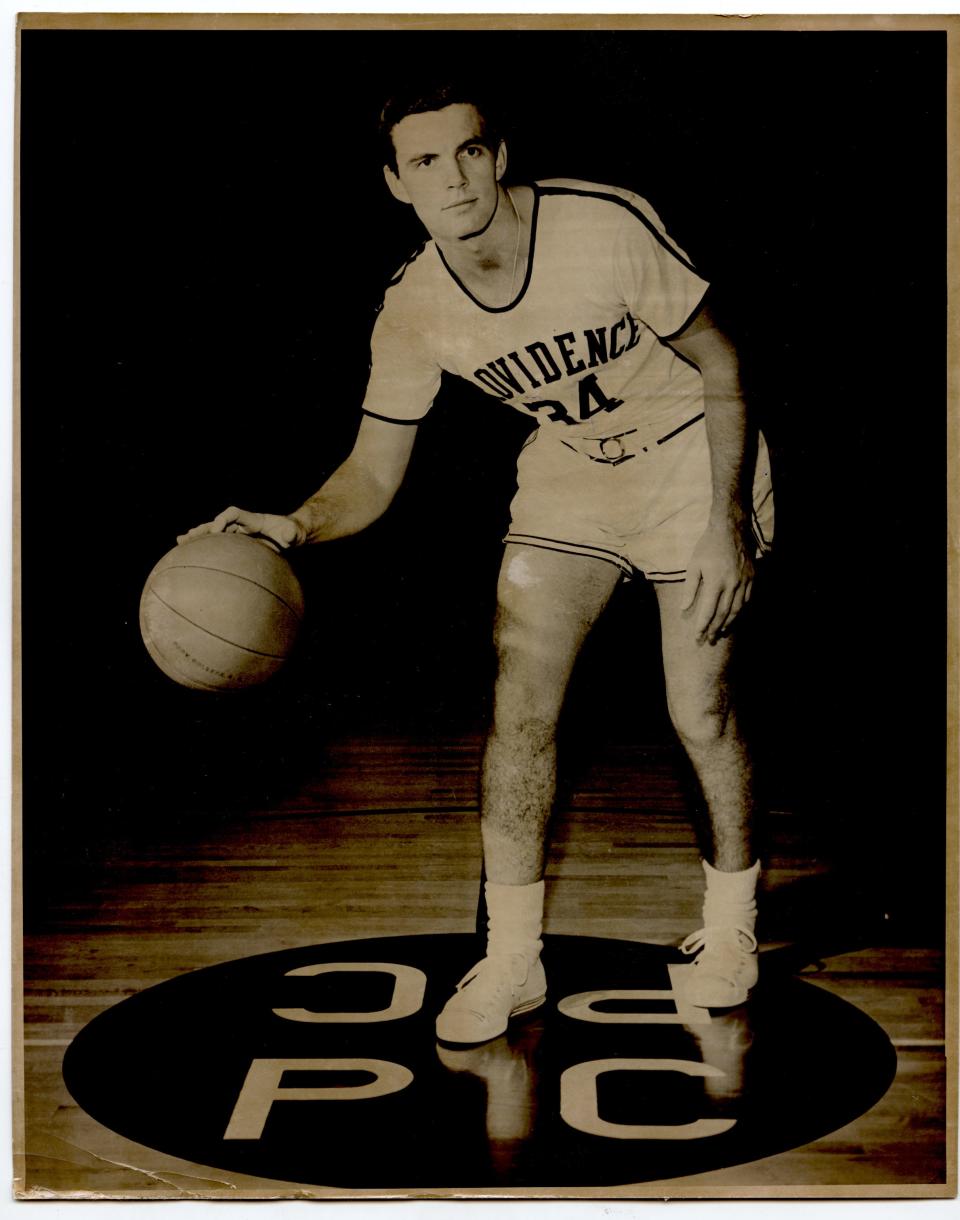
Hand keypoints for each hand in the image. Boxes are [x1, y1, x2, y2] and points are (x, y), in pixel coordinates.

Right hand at [177, 507, 303, 549]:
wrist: (292, 534)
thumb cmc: (293, 533)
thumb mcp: (295, 533)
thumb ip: (291, 534)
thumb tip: (288, 537)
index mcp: (254, 519)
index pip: (234, 513)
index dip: (223, 519)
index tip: (216, 530)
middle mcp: (243, 524)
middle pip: (219, 522)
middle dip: (204, 528)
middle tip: (189, 536)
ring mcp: (239, 533)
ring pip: (215, 532)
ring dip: (199, 536)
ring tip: (181, 541)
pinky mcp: (238, 542)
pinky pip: (219, 543)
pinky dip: (205, 546)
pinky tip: (191, 553)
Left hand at [681, 518, 754, 644]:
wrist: (730, 529)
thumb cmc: (708, 546)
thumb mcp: (694, 565)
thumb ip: (690, 588)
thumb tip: (684, 608)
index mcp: (715, 581)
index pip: (708, 611)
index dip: (702, 626)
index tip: (697, 637)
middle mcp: (731, 584)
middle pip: (724, 614)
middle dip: (715, 629)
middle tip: (708, 640)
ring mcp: (744, 581)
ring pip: (737, 609)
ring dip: (729, 623)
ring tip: (721, 633)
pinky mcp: (752, 577)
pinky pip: (747, 599)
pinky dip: (741, 611)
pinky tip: (734, 616)